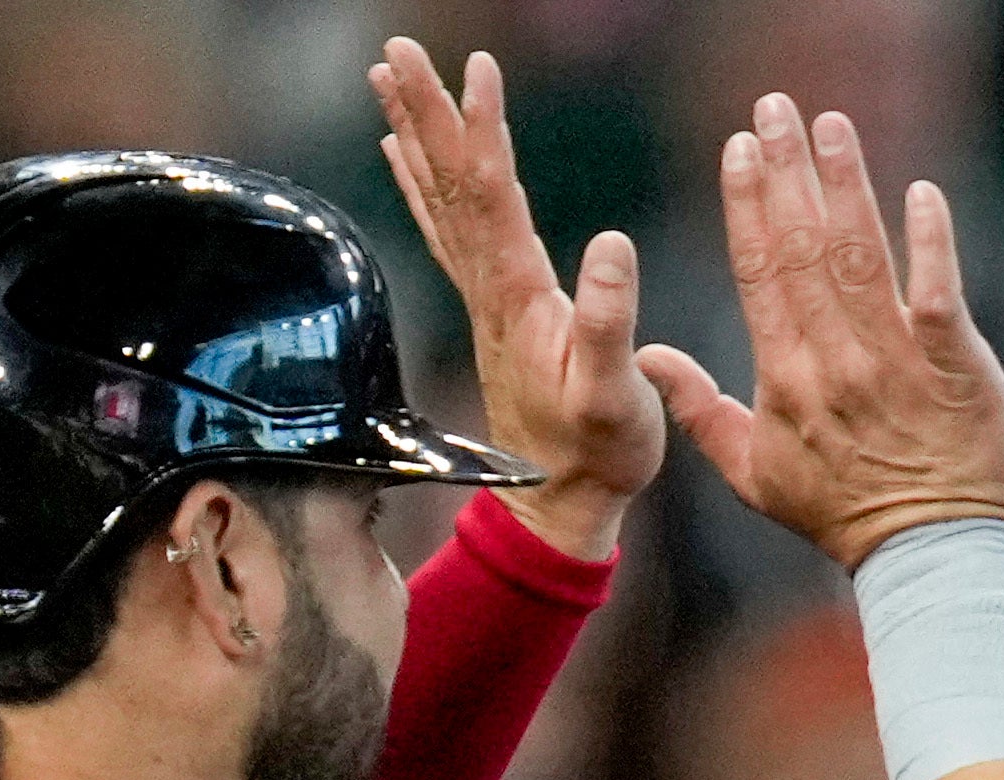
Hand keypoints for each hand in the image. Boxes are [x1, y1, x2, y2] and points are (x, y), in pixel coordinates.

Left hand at [371, 37, 659, 560]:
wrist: (561, 507)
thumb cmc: (599, 455)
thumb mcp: (616, 396)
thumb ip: (610, 323)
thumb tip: (612, 244)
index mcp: (520, 296)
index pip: (494, 195)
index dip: (483, 130)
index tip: (477, 68)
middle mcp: (490, 287)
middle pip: (450, 183)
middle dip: (425, 112)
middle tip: (396, 48)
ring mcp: (485, 297)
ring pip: (440, 198)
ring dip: (415, 134)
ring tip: (388, 77)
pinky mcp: (492, 309)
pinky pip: (447, 230)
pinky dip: (423, 184)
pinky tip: (404, 153)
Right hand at [636, 95, 1003, 569]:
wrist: (931, 557)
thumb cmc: (843, 517)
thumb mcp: (755, 477)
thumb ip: (701, 411)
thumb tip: (649, 357)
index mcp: (785, 379)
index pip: (758, 274)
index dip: (747, 206)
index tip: (737, 149)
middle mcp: (836, 362)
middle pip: (804, 250)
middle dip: (787, 174)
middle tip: (774, 110)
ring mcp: (897, 361)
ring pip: (864, 257)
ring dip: (846, 185)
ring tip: (831, 126)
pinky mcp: (956, 365)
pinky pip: (940, 291)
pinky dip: (931, 241)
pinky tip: (920, 192)